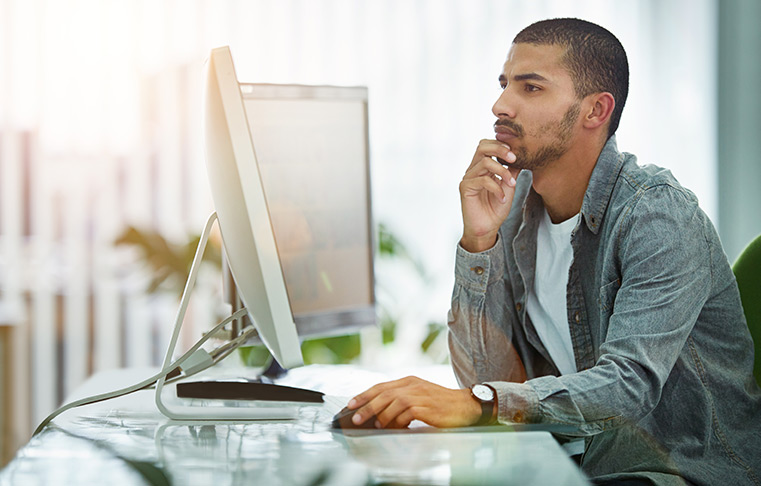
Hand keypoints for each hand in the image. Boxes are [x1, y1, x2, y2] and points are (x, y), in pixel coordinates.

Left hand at [346, 376, 480, 428]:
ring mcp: (420, 395)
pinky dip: (397, 421)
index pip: (381, 386)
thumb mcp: (419, 396)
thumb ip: (401, 401)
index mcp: (409, 381)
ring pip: (393, 402)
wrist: (465, 405)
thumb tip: (379, 414)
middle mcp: (412, 385)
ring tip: (375, 425)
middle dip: (367, 406)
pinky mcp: (426, 407)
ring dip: (381, 415)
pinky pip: (406, 413)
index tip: (351, 403)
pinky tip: (394, 427)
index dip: (364, 394)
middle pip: (383, 393)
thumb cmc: (441, 404)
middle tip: (356, 418)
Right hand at [459, 140, 520, 252]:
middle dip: (500, 149)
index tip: (516, 153)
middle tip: (514, 158)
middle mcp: (474, 170)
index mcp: (483, 167)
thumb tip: (521, 156)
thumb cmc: (496, 209)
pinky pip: (483, 181)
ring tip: (512, 184)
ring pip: (485, 163)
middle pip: (482, 146)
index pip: (487, 145)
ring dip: (503, 172)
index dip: (501, 144)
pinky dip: (496, 188)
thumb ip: (511, 171)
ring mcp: (468, 178)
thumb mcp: (509, 186)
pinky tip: (502, 198)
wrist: (487, 228)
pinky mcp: (465, 188)